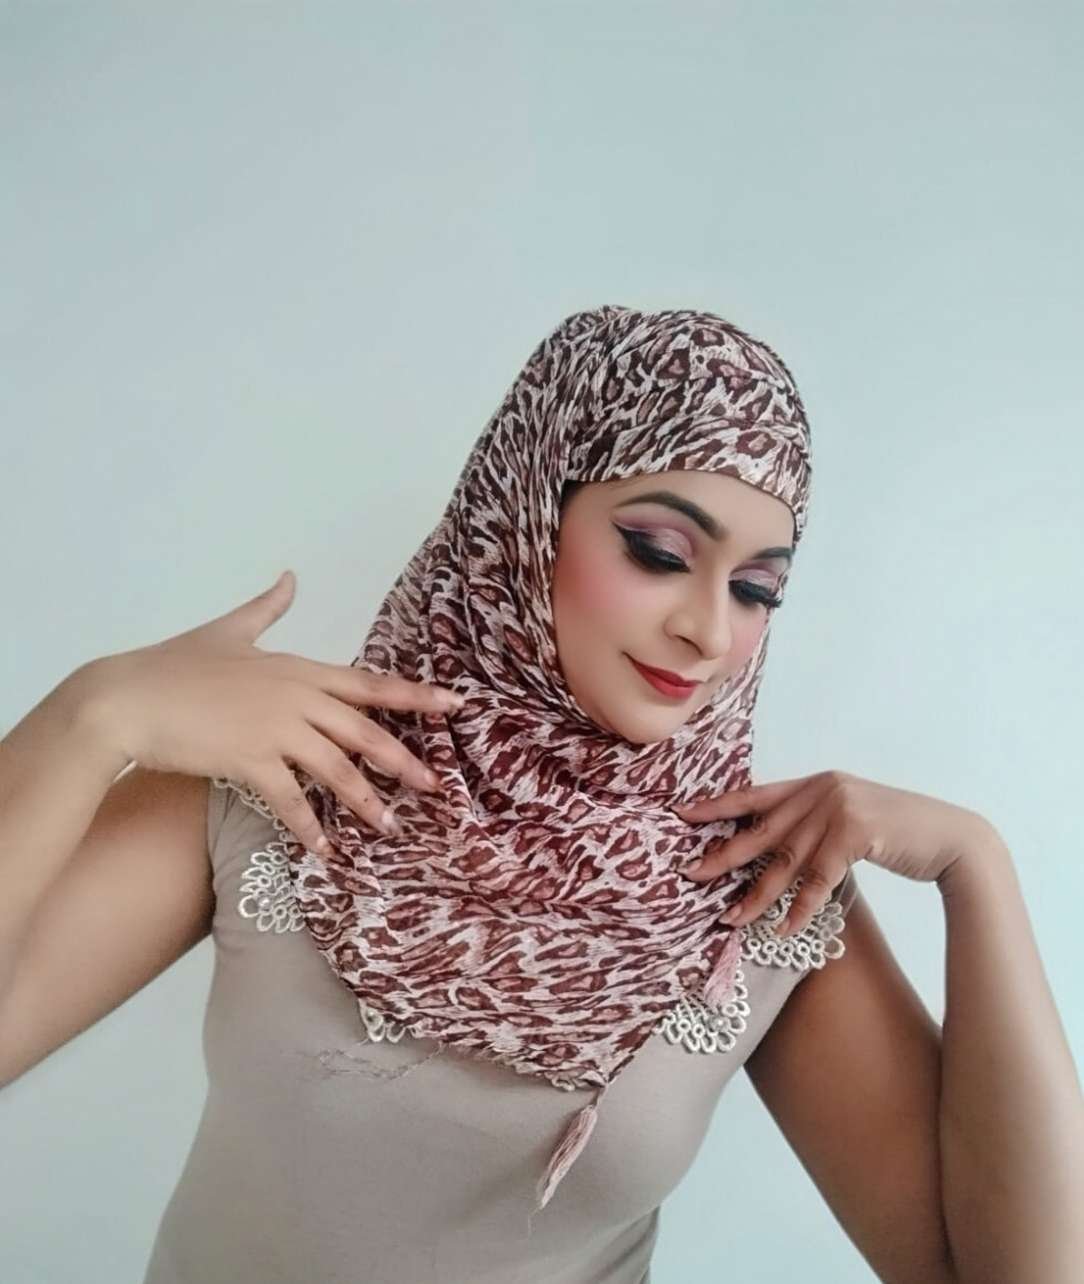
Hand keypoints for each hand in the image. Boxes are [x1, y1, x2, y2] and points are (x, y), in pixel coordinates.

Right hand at [75, 570, 463, 851]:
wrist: (126, 696)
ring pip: (336, 768)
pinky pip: (290, 800)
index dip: (414, 696)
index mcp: (297, 668)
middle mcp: (295, 697)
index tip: (453, 705)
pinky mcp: (248, 759)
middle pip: (364, 731)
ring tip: (390, 826)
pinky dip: (310, 828)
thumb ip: (267, 608)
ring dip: (366, 800)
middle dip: (404, 760)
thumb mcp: (228, 630)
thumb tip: (290, 577)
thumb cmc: (172, 664)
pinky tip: (326, 851)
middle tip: (436, 786)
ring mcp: (274, 728)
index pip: (368, 683)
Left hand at [672, 770, 995, 936]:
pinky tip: (785, 929)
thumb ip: (814, 823)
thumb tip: (774, 848)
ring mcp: (839, 807)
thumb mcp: (850, 817)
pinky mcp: (857, 832)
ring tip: (731, 918)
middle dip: (724, 855)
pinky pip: (819, 878)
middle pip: (761, 829)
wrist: (951, 838)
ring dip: (757, 895)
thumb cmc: (898, 833)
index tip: (682, 815)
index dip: (718, 806)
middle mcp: (822, 789)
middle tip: (690, 874)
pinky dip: (801, 907)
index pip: (756, 794)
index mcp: (815, 783)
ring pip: (785, 860)